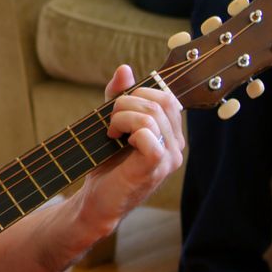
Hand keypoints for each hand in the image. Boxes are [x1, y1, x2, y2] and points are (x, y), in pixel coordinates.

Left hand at [74, 65, 184, 238]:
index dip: (139, 93)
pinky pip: (149, 134)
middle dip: (127, 101)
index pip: (167, 96)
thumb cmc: (105, 165)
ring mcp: (169, 158)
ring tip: (110, 132)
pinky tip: (115, 140)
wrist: (95, 202)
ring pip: (152, 115)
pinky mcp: (155, 167)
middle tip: (110, 120)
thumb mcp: (111, 125)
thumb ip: (118, 98)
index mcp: (170, 134)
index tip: (117, 109)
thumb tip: (125, 69)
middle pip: (161, 101)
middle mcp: (176, 145)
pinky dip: (127, 130)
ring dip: (121, 116)